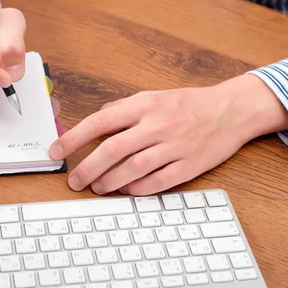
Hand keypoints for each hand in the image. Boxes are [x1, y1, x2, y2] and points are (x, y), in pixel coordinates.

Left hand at [49, 74, 287, 195]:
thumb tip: (98, 116)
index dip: (74, 138)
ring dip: (110, 182)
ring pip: (133, 169)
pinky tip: (126, 191)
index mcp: (145, 105)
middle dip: (87, 168)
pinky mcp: (189, 165)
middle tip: (74, 181)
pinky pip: (158, 182)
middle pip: (113, 149)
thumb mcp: (155, 96)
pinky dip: (137, 189)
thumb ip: (124, 107)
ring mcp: (174, 146)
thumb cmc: (189, 104)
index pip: (100, 122)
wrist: (231, 111)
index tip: (56, 152)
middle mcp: (158, 124)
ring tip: (97, 188)